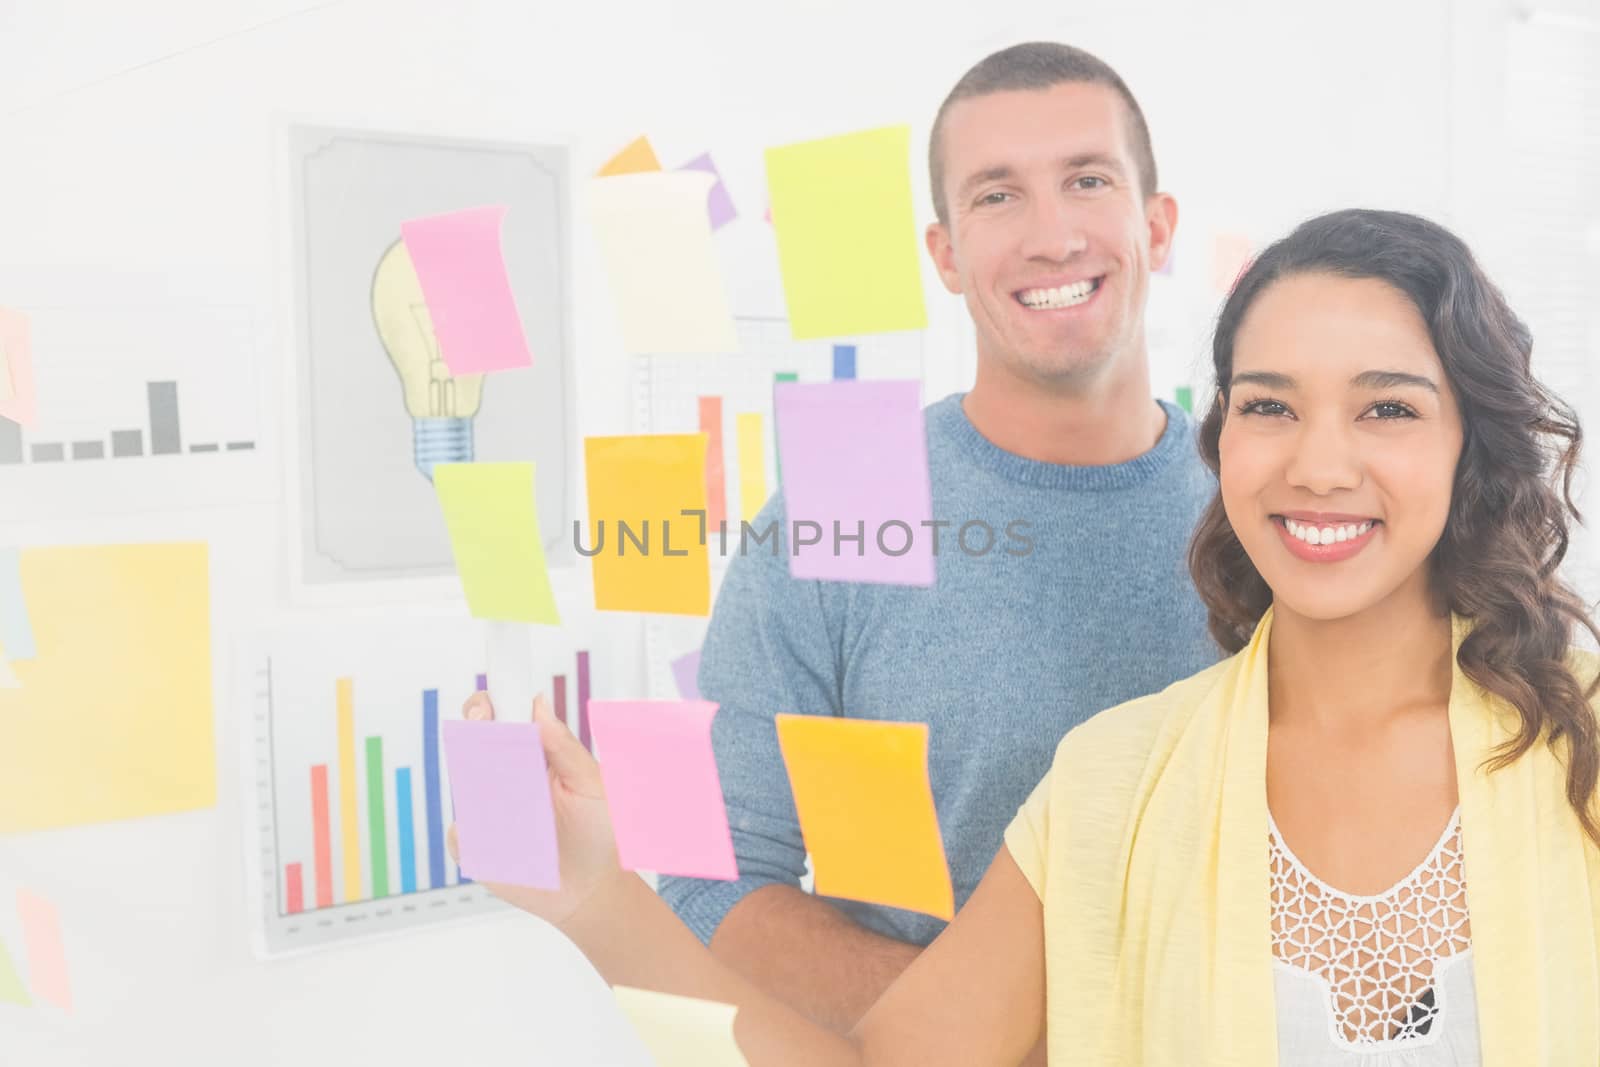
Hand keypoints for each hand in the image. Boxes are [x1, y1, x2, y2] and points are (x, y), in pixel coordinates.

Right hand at [446, 690, 624, 929]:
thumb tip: (539, 708)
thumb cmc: (597, 832)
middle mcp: (502, 776)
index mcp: (531, 753)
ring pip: (463, 786)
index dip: (490, 703)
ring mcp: (484, 809)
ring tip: (520, 809)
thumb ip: (566, 748)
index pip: (501, 716)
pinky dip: (479, 838)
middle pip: (469, 743)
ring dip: (483, 791)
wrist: (590, 890)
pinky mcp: (474, 844)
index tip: (491, 703)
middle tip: (490, 740)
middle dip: (472, 736)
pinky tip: (510, 847)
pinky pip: (460, 834)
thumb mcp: (593, 785)